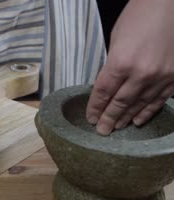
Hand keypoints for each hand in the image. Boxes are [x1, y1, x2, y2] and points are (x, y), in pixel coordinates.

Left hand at [86, 0, 173, 135]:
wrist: (172, 3)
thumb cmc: (140, 15)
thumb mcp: (117, 39)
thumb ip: (113, 64)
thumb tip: (109, 85)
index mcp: (121, 62)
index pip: (103, 92)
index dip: (95, 107)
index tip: (90, 118)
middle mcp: (141, 74)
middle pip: (120, 103)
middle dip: (108, 118)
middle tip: (101, 130)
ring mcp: (161, 77)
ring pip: (139, 105)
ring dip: (126, 118)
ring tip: (116, 128)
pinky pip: (159, 100)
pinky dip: (147, 111)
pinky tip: (138, 120)